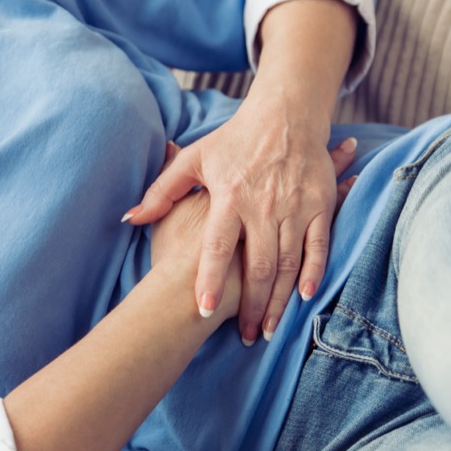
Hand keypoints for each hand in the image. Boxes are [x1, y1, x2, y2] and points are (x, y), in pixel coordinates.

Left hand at [124, 118, 358, 344]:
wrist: (285, 114)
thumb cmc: (234, 139)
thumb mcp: (194, 159)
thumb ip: (161, 191)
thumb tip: (130, 217)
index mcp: (230, 196)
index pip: (217, 246)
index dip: (210, 279)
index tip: (204, 310)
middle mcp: (263, 205)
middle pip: (257, 265)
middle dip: (252, 305)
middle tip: (248, 336)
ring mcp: (294, 206)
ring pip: (288, 263)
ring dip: (280, 299)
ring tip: (270, 328)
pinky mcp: (320, 204)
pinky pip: (319, 245)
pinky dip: (314, 272)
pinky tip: (305, 298)